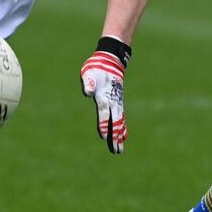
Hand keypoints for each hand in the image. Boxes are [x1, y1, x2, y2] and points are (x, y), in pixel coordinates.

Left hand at [80, 38, 129, 153]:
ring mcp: (116, 102)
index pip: (104, 112)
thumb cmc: (96, 67)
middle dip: (114, 136)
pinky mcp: (118, 102)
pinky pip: (121, 117)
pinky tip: (123, 137)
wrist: (110, 60)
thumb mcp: (88, 72)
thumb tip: (88, 92)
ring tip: (119, 149)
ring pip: (119, 122)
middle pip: (114, 122)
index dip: (103, 124)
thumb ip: (89, 83)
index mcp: (103, 96)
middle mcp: (112, 101)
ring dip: (119, 135)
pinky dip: (122, 127)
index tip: (104, 136)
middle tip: (116, 150)